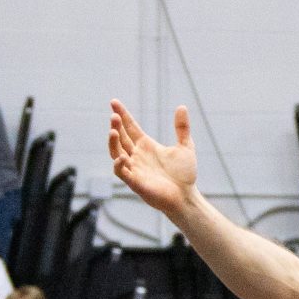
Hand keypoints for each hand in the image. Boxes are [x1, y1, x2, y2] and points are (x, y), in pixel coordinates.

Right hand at [110, 101, 199, 218]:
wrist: (186, 196)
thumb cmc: (184, 174)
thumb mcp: (185, 146)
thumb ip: (182, 128)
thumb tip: (182, 106)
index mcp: (146, 145)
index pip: (129, 127)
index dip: (122, 115)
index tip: (114, 102)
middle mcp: (137, 155)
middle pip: (121, 138)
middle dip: (116, 126)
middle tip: (114, 116)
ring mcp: (134, 168)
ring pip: (116, 153)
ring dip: (113, 143)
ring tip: (113, 131)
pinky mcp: (135, 182)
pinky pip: (121, 173)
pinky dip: (119, 164)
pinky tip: (122, 157)